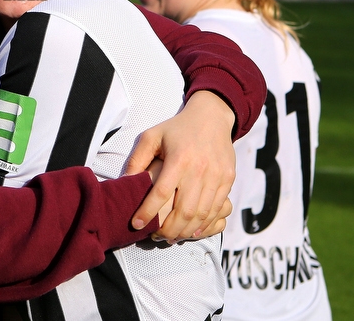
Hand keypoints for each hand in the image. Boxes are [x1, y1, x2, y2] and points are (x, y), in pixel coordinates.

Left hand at [125, 90, 235, 239]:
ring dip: (185, 231)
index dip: (147, 212)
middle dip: (168, 229)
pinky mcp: (228, 179)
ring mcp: (217, 176)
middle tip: (155, 236)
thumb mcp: (152, 136)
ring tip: (170, 237)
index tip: (135, 224)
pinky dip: (204, 224)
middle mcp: (200, 169)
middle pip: (184, 210)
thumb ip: (137, 159)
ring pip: (201, 214)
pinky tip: (191, 230)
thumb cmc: (176, 128)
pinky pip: (217, 209)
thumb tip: (125, 183)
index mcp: (179, 159)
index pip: (161, 192)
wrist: (211, 117)